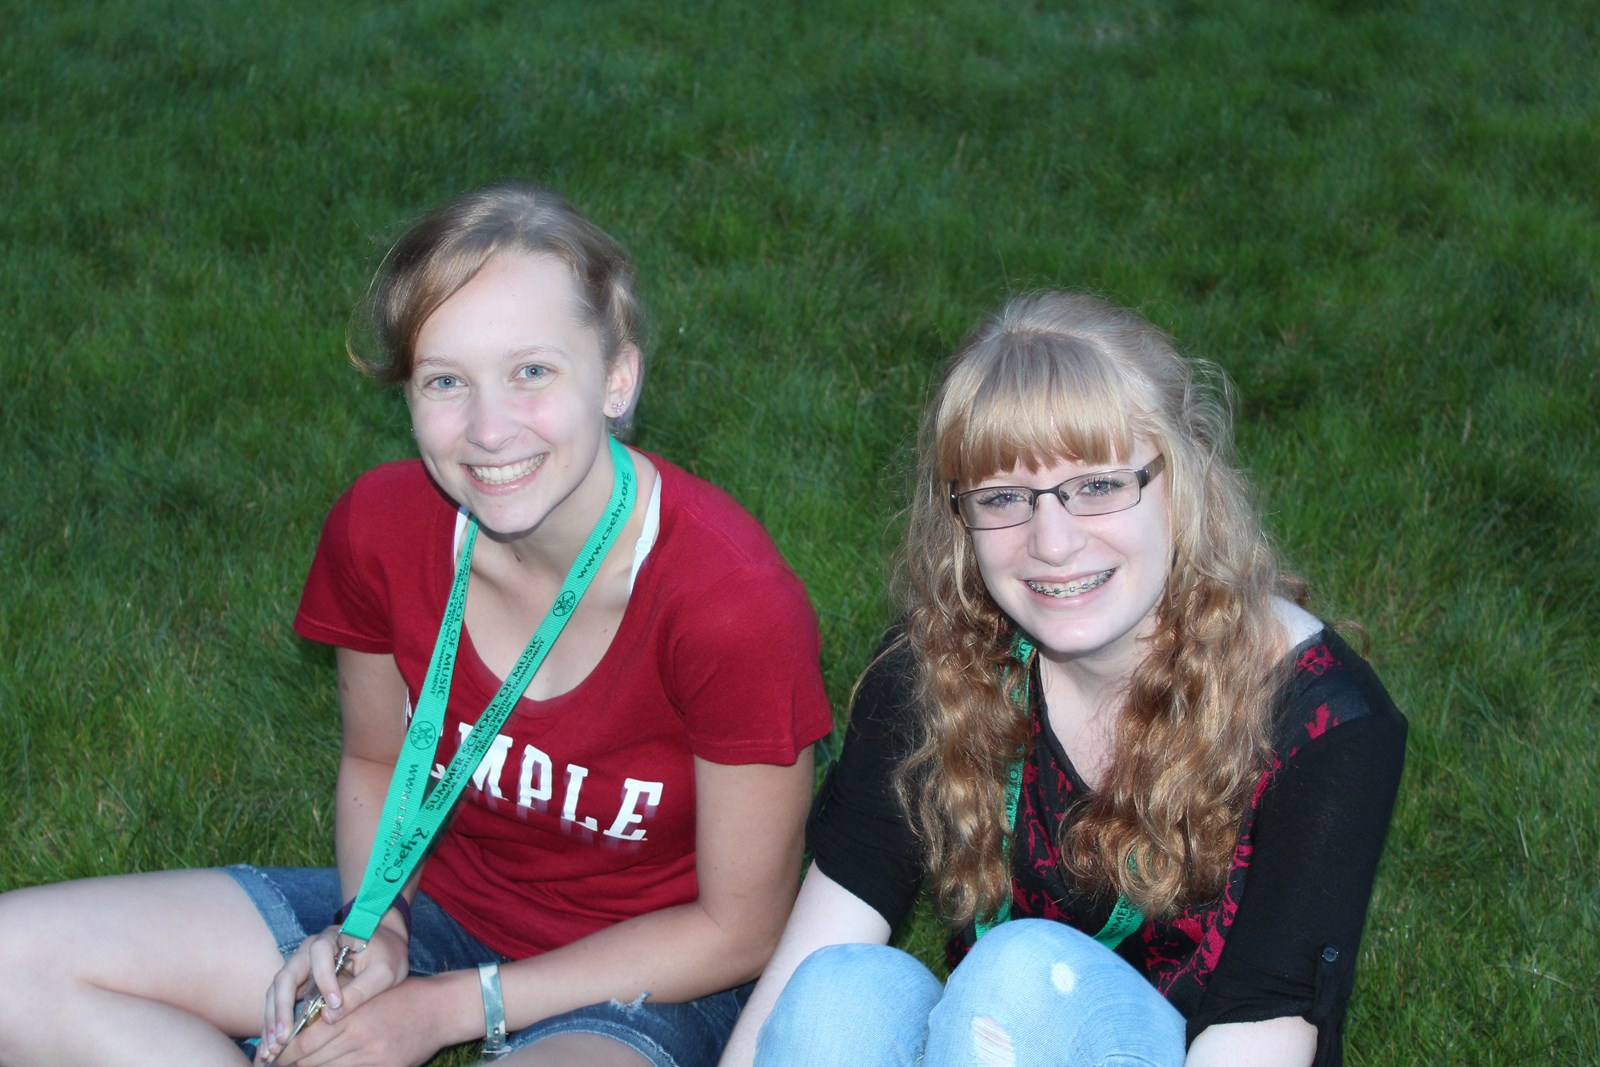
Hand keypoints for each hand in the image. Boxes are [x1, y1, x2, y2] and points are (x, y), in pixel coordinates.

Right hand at [256, 923, 409, 1063]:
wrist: (384, 943)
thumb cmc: (386, 955)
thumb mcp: (384, 971)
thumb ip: (360, 990)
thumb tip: (329, 1016)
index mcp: (332, 938)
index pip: (320, 954)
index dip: (325, 979)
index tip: (334, 1003)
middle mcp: (308, 950)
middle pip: (286, 976)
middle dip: (282, 1008)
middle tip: (283, 1038)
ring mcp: (300, 965)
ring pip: (277, 990)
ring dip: (272, 1019)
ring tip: (273, 1046)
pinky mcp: (298, 981)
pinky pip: (279, 1000)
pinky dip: (274, 1021)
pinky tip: (274, 1041)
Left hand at [267, 974, 452, 1066]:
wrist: (441, 1009)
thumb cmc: (401, 997)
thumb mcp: (367, 996)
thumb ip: (337, 1013)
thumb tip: (302, 1031)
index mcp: (352, 1016)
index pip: (305, 1041)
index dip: (285, 1052)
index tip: (272, 1054)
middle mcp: (360, 1040)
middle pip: (312, 1061)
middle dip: (293, 1064)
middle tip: (278, 1062)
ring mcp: (373, 1058)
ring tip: (301, 1065)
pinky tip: (330, 1066)